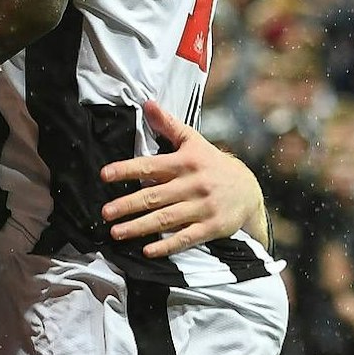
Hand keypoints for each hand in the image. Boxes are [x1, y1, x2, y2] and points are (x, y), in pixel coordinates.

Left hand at [100, 100, 262, 255]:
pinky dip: (167, 246)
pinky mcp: (212, 227)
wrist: (250, 190)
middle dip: (127, 205)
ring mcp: (202, 207)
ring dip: (139, 227)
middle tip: (104, 212)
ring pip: (166, 219)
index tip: (104, 175)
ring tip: (115, 232)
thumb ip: (168, 125)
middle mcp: (192, 185)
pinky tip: (147, 251)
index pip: (150, 166)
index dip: (127, 169)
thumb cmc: (212, 164)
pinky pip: (186, 238)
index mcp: (185, 163)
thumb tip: (147, 103)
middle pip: (154, 196)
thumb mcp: (193, 142)